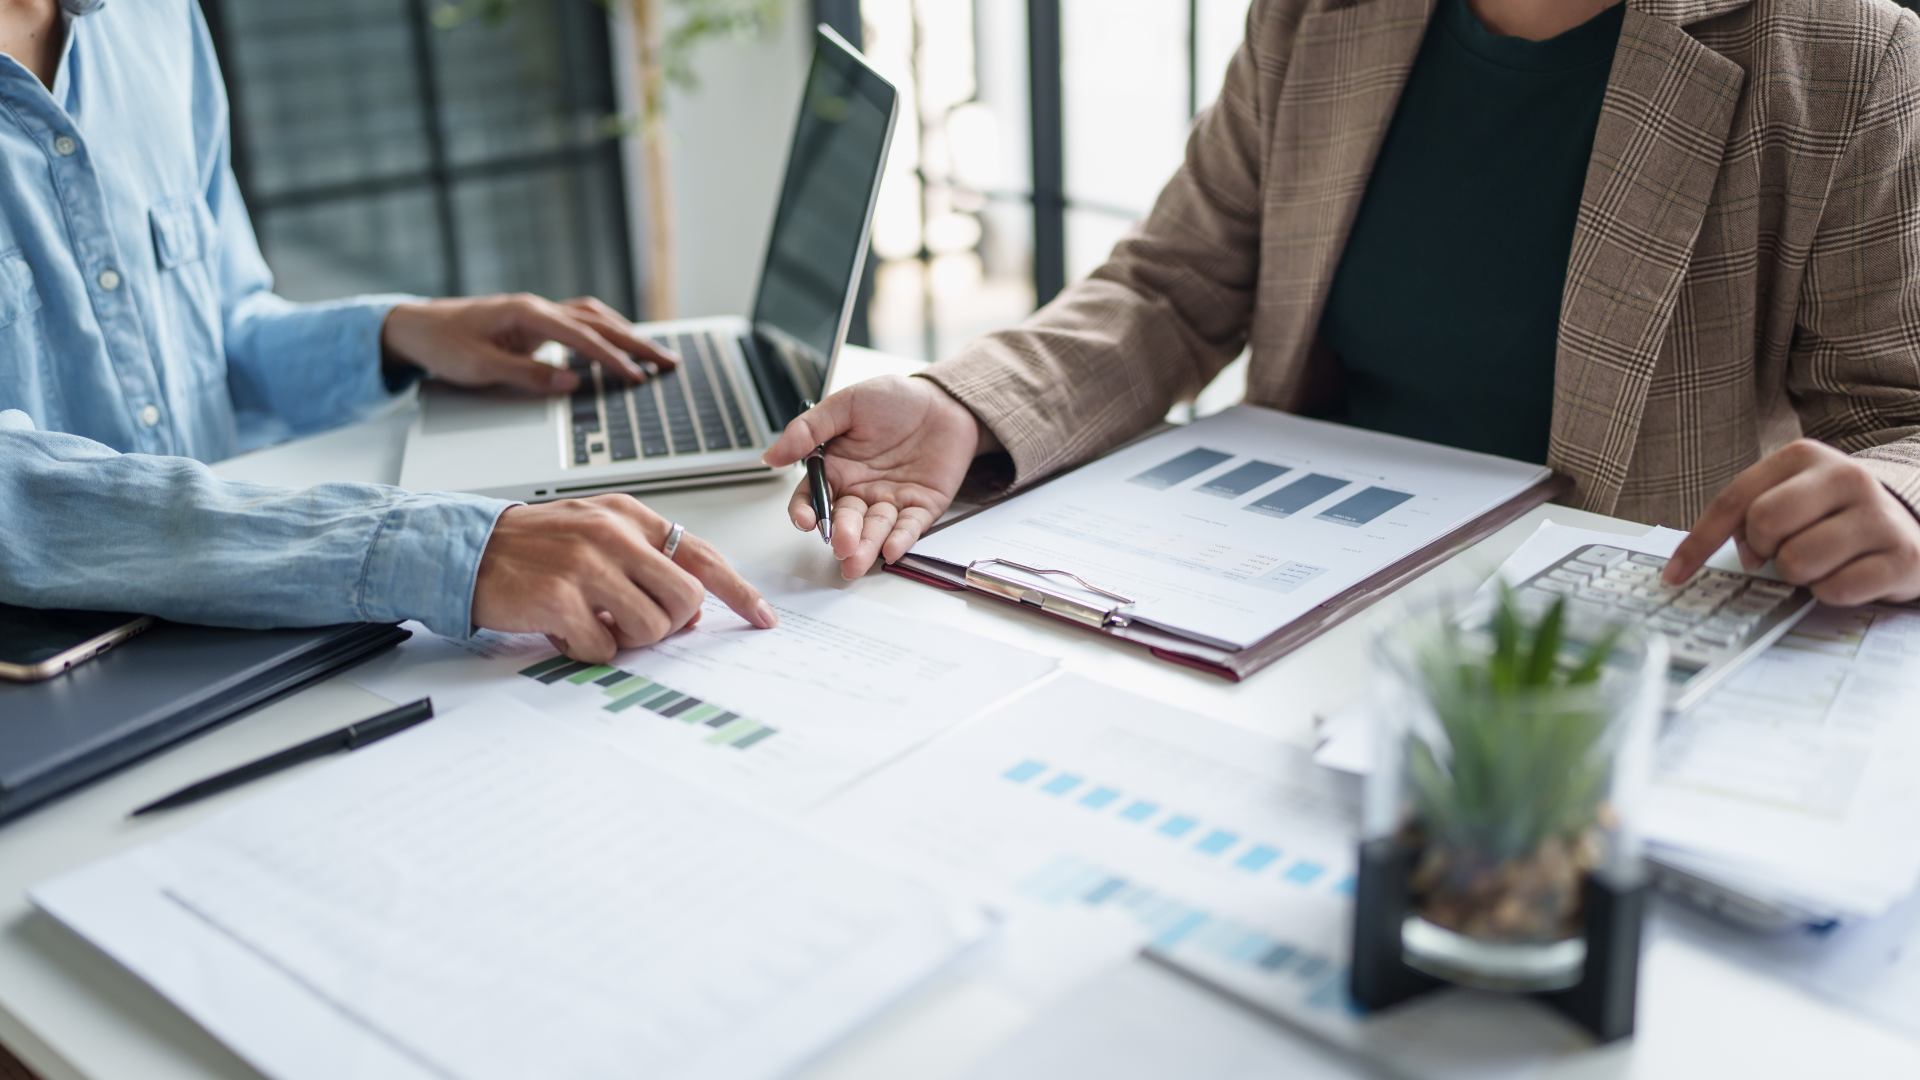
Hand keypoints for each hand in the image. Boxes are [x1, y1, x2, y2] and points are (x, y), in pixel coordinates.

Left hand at [381, 294, 677, 394]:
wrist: (416, 327)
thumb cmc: (443, 345)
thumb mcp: (479, 367)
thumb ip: (527, 375)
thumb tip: (571, 382)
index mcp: (526, 314)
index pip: (581, 337)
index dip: (612, 359)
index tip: (637, 376)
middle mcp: (537, 308)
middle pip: (598, 322)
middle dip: (636, 342)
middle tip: (669, 362)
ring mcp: (538, 313)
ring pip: (594, 318)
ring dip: (626, 334)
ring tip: (654, 354)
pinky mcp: (535, 322)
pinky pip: (580, 323)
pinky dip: (605, 332)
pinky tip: (619, 343)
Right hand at [471, 495, 776, 663]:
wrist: (467, 549)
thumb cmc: (535, 548)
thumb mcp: (597, 533)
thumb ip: (646, 560)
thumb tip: (693, 608)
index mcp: (629, 516)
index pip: (703, 555)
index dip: (739, 592)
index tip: (762, 617)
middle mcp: (613, 534)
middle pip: (686, 599)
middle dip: (670, 625)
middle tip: (634, 623)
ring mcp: (587, 565)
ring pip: (652, 627)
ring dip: (626, 639)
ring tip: (594, 622)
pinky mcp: (560, 598)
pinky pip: (604, 648)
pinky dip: (588, 650)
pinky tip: (564, 630)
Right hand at [761, 375, 998, 578]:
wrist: (943, 399)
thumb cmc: (894, 399)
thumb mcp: (846, 404)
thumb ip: (808, 430)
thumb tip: (771, 455)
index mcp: (837, 468)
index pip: (813, 498)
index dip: (806, 511)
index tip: (806, 520)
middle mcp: (861, 490)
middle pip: (845, 520)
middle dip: (842, 535)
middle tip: (841, 545)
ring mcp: (891, 500)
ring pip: (875, 529)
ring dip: (866, 546)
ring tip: (857, 560)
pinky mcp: (922, 506)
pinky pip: (910, 526)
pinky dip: (901, 539)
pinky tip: (891, 550)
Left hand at [1664, 439, 1919, 605]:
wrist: (1914, 524)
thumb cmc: (1834, 516)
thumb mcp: (1791, 498)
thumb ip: (1750, 515)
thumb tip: (1736, 557)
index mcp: (1804, 457)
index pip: (1734, 501)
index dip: (1698, 543)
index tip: (1673, 577)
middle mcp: (1846, 476)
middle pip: (1764, 524)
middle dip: (1764, 551)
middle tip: (1783, 553)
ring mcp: (1878, 515)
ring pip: (1798, 561)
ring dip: (1799, 576)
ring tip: (1821, 563)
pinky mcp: (1903, 556)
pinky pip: (1836, 589)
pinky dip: (1831, 593)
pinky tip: (1848, 576)